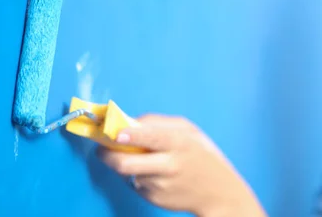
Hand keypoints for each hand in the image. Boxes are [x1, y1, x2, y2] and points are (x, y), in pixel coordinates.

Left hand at [97, 114, 266, 216]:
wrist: (219, 192)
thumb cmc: (203, 156)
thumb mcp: (190, 131)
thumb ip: (159, 124)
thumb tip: (128, 122)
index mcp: (179, 143)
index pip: (149, 138)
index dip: (128, 135)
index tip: (114, 133)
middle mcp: (169, 165)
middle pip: (125, 163)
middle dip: (107, 155)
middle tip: (102, 149)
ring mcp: (160, 185)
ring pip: (128, 172)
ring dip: (128, 164)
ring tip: (145, 160)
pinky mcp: (154, 198)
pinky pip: (135, 183)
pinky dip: (138, 176)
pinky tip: (155, 175)